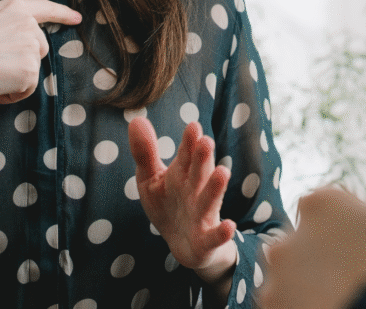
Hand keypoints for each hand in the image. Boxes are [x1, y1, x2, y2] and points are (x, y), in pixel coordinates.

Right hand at [0, 0, 81, 102]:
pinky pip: (26, 89)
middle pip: (37, 47)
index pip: (46, 8)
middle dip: (18, 58)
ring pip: (31, 69)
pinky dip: (10, 94)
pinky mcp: (29, 71)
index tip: (77, 18)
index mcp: (16, 8)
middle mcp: (28, 26)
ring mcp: (30, 48)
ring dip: (12, 78)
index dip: (62, 14)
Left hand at [128, 118, 237, 284]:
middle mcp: (196, 191)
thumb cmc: (169, 205)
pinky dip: (222, 232)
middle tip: (206, 141)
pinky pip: (215, 236)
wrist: (185, 245)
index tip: (192, 127)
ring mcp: (203, 215)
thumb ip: (145, 152)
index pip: (186, 155)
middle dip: (203, 158)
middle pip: (199, 173)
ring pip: (210, 200)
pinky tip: (229, 226)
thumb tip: (136, 120)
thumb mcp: (151, 179)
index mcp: (183, 174)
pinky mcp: (207, 239)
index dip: (189, 142)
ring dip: (216, 187)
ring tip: (223, 172)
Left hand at [259, 176, 365, 308]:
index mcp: (321, 205)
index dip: (348, 222)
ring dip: (309, 282)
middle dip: (323, 253)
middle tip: (355, 273)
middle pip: (304, 240)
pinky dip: (302, 305)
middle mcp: (290, 236)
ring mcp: (279, 278)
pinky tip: (331, 307)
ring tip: (343, 295)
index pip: (327, 204)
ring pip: (292, 275)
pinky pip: (287, 303)